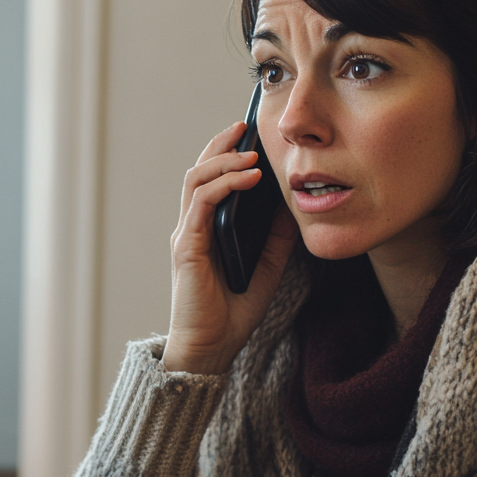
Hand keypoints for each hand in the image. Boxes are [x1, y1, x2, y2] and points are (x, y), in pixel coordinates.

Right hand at [163, 121, 298, 374]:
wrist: (211, 350)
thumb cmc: (232, 313)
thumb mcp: (267, 267)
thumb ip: (274, 237)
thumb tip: (291, 204)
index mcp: (206, 230)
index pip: (210, 180)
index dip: (226, 154)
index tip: (250, 136)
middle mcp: (191, 227)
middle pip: (198, 170)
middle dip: (221, 144)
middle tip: (245, 126)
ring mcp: (186, 234)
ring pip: (196, 180)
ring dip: (224, 160)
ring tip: (251, 153)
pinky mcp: (186, 246)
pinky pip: (201, 204)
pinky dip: (225, 185)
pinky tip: (248, 178)